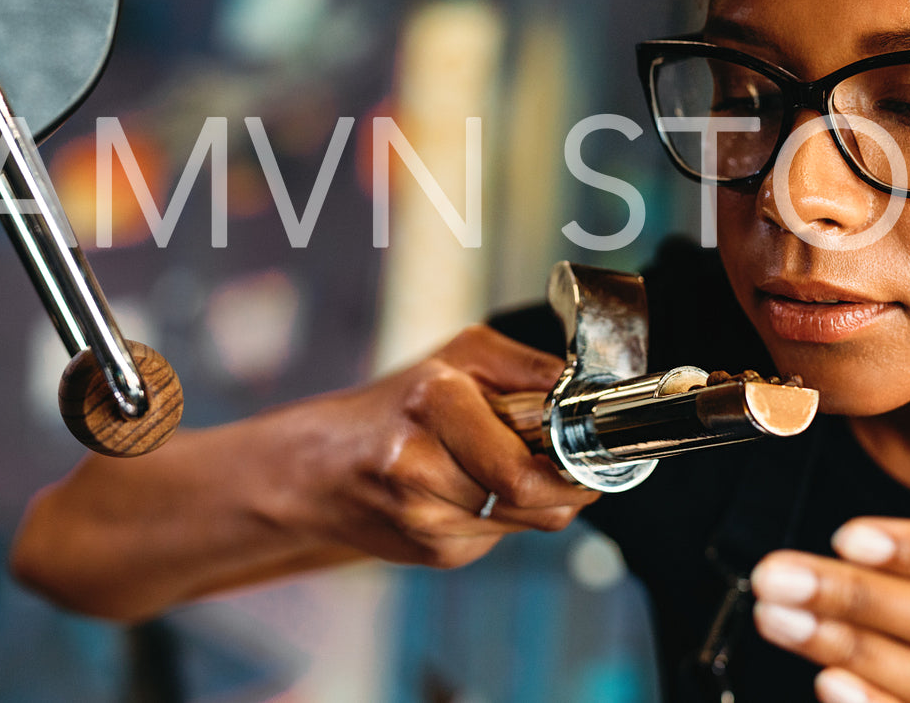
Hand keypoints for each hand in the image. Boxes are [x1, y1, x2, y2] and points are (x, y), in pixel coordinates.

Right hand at [279, 325, 596, 568]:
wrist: (317, 468)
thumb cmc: (397, 405)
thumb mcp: (461, 357)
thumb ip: (529, 368)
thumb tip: (591, 390)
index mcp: (434, 403)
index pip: (524, 471)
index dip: (571, 470)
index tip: (593, 457)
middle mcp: (421, 463)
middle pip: (532, 502)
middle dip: (561, 484)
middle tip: (562, 459)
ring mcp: (421, 516)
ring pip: (522, 524)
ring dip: (531, 499)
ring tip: (500, 464)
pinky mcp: (429, 552)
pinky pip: (497, 538)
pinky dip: (499, 516)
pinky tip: (469, 490)